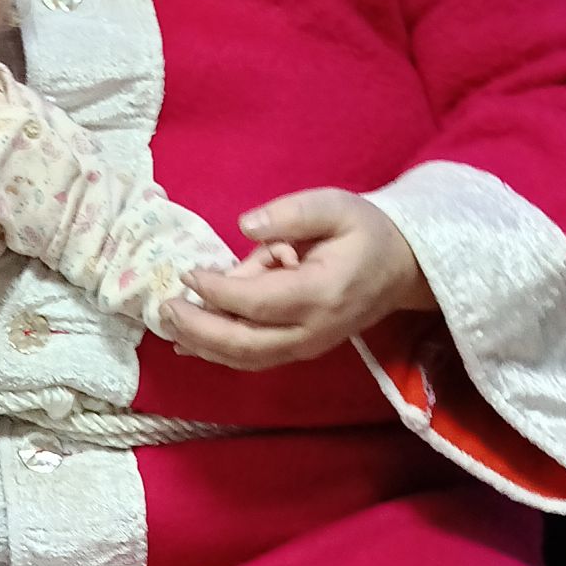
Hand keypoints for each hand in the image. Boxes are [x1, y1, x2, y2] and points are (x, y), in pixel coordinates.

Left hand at [162, 191, 432, 369]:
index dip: (217, 291)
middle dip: (200, 328)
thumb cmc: (364, 232)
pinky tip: (187, 344)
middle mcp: (313, 330)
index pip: (258, 302)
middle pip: (246, 343)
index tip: (188, 272)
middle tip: (165, 308)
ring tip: (167, 324)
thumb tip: (244, 225)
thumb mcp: (336, 206)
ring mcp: (307, 347)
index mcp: (322, 292)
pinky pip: (253, 359)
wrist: (400, 269)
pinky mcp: (299, 351)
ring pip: (246, 358)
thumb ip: (292, 213)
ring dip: (202, 346)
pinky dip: (217, 353)